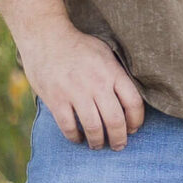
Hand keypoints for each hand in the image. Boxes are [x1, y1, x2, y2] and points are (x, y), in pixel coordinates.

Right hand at [22, 24, 145, 149]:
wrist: (46, 36)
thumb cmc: (79, 46)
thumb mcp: (106, 53)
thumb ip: (118, 74)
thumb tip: (130, 99)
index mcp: (113, 72)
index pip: (134, 103)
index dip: (136, 121)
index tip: (133, 129)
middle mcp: (97, 84)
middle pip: (115, 120)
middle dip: (119, 138)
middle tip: (118, 146)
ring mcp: (75, 92)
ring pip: (94, 127)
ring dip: (98, 142)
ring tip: (97, 145)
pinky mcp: (56, 99)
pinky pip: (69, 127)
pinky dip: (75, 137)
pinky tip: (78, 138)